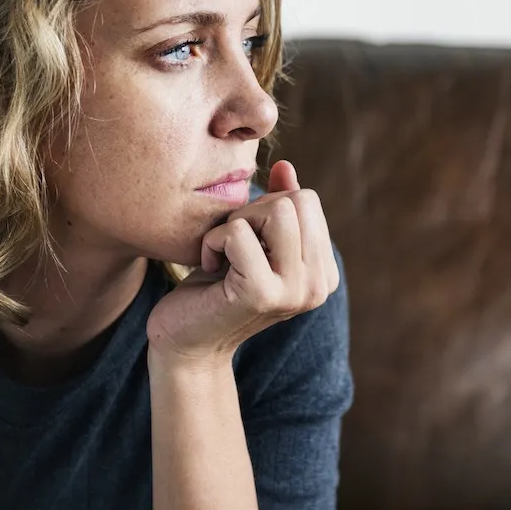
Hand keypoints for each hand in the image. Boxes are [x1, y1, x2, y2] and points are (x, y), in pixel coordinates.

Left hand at [146, 160, 338, 362]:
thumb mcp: (252, 241)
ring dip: (237, 223)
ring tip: (224, 254)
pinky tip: (210, 269)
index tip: (247, 242)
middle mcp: (319, 285)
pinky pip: (238, 232)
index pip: (308, 200)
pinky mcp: (262, 294)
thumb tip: (285, 167)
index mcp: (324, 273)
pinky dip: (213, 241)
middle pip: (297, 200)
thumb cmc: (215, 288)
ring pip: (277, 210)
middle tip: (232, 246)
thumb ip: (276, 207)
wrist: (186, 342)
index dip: (267, 208)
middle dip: (254, 210)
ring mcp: (295, 292)